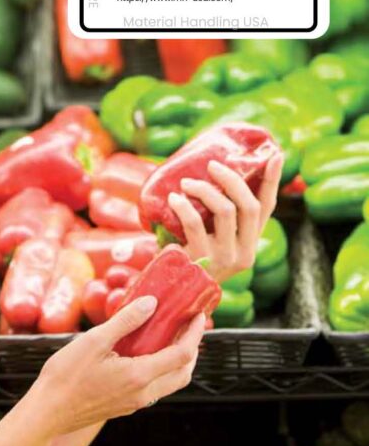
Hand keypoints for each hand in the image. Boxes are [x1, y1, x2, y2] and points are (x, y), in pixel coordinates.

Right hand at [33, 296, 205, 436]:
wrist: (47, 412)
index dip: (194, 334)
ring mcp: (134, 403)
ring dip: (178, 361)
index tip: (198, 316)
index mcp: (139, 376)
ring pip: (170, 383)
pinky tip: (146, 355)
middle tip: (188, 326)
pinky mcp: (125, 406)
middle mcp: (143, 393)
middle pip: (183, 373)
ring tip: (171, 338)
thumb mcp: (94, 341)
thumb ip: (125, 322)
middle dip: (192, 349)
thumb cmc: (66, 376)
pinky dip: (161, 370)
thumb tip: (152, 303)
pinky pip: (154, 388)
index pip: (182, 354)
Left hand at [167, 152, 283, 282]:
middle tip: (212, 165)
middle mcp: (244, 253)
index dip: (272, 181)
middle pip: (248, 205)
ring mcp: (224, 258)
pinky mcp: (202, 260)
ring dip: (204, 189)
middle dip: (231, 179)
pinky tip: (174, 198)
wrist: (169, 290)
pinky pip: (195, 223)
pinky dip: (183, 206)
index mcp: (250, 244)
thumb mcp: (212, 239)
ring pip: (225, 210)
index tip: (275, 155)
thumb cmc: (189, 256)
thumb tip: (215, 175)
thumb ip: (220, 218)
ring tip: (186, 183)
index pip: (267, 208)